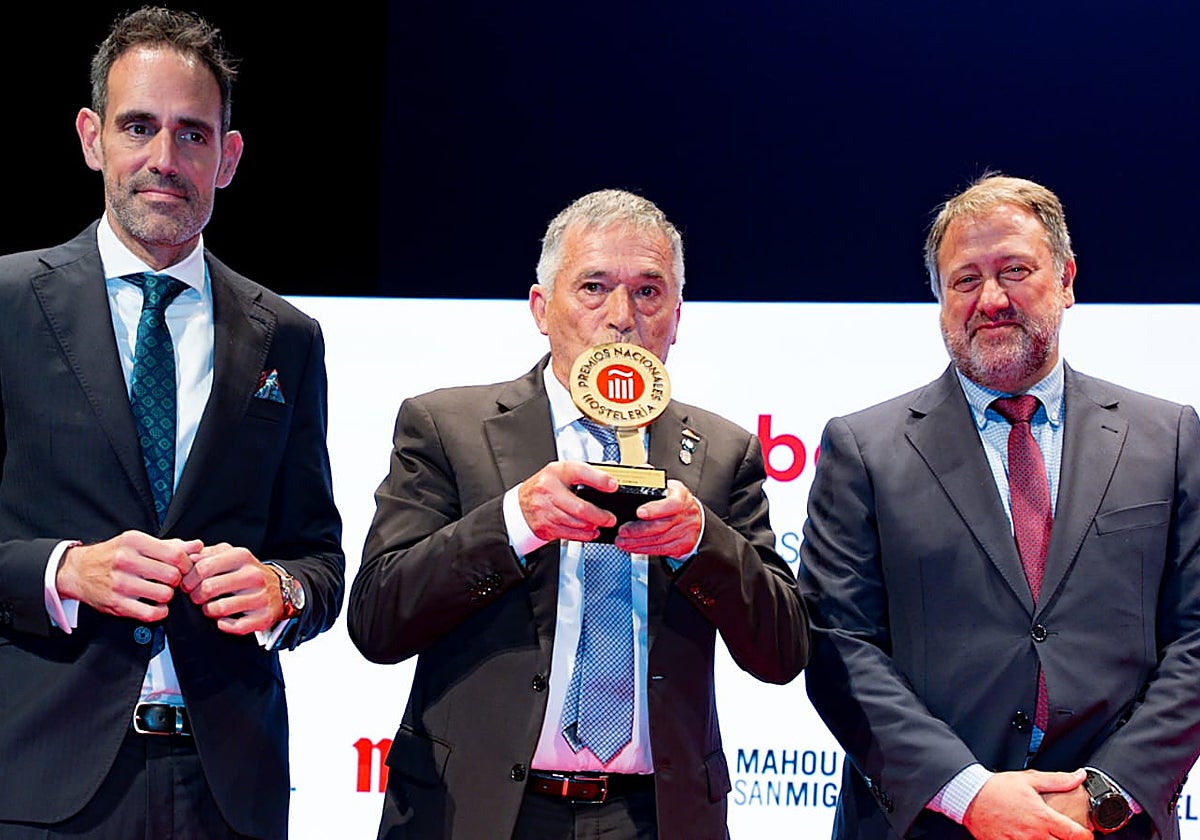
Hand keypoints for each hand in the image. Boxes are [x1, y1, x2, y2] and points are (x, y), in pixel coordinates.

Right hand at [56, 531, 199, 621]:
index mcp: (134, 541)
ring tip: (161, 592)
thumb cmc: (113, 555)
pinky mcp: (115, 604)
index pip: (175, 554)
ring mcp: (119, 583)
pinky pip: (150, 613)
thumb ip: (169, 545)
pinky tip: (155, 606)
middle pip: (172, 576)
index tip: (184, 568)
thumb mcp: (138, 543)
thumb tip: (197, 545)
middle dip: (178, 580)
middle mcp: (125, 560)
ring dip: (168, 596)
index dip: (187, 564)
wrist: (77, 570)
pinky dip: (159, 612)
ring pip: (164, 595)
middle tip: (172, 581)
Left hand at [180, 542, 282, 634]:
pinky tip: (224, 618)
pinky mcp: (263, 617)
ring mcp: (260, 597)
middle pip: (208, 588)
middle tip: (197, 597)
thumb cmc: (247, 573)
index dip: (188, 579)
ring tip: (210, 608)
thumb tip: (186, 558)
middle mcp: (253, 575)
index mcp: (241, 556)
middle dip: (195, 596)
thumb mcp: (229, 555)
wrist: (279, 590)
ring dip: (208, 611)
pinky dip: (223, 625)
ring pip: (218, 608)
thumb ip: (206, 554)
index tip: (187, 585)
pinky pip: (233, 626)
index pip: (203, 567)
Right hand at [517, 461, 617, 542]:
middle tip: (610, 518)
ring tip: (600, 524)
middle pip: (580, 507)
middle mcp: (549, 489)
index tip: (613, 486)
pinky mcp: (546, 526)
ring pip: (576, 523)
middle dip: (600, 515)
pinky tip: (590, 532)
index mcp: (556, 472)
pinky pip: (570, 534)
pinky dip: (584, 535)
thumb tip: (612, 470)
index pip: (580, 472)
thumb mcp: (563, 472)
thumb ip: (587, 471)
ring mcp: (546, 510)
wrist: (520, 505)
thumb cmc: (545, 486)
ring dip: (592, 526)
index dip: (600, 480)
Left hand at [615, 479, 701, 558]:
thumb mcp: (667, 485)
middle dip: (639, 529)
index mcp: (681, 495)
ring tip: (621, 540)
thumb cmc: (675, 499)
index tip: (639, 512)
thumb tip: (640, 470)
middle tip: (622, 530)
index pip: (672, 503)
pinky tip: (631, 547)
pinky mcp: (681, 545)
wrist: (694, 517)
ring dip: (637, 542)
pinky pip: (660, 549)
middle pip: (662, 524)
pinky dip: (643, 549)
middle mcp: (685, 514)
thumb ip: (651, 479)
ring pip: (659, 539)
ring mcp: (685, 531)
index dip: (655, 509)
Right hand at [963, 769, 1090, 838]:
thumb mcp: (1029, 779)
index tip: (1085, 834)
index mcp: (1043, 818)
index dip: (1087, 837)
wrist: (970, 796)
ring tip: (1047, 836)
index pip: (1077, 836)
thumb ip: (1058, 780)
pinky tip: (1029, 838)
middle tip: (1065, 835)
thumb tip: (1079, 775)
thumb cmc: (998, 788)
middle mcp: (1035, 835)